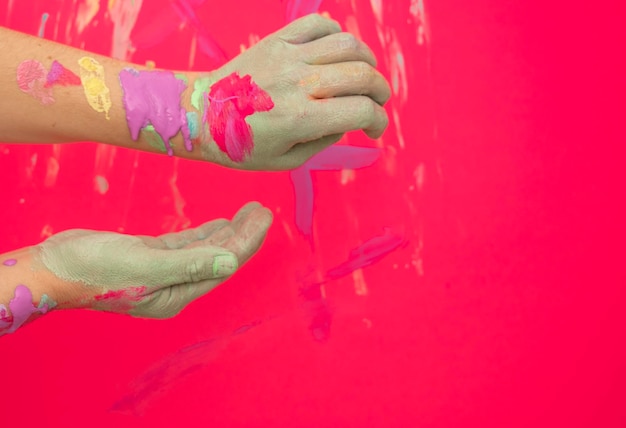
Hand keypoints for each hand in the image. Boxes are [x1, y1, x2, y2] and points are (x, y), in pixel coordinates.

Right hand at [35, 202, 272, 317]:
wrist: (54, 268)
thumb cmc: (96, 271)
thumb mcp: (145, 266)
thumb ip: (189, 263)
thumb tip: (231, 262)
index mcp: (179, 293)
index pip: (223, 265)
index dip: (247, 241)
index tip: (264, 218)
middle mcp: (177, 285)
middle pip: (219, 257)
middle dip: (243, 234)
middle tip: (263, 210)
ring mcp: (164, 271)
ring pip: (205, 249)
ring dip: (228, 231)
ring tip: (250, 212)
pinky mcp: (152, 256)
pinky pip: (187, 245)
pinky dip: (205, 233)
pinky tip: (221, 223)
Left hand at [196, 14, 390, 169]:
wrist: (200, 114)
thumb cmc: (241, 144)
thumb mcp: (285, 161)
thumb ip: (323, 142)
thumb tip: (347, 121)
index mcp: (301, 119)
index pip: (361, 111)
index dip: (379, 121)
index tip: (373, 130)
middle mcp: (299, 83)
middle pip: (362, 75)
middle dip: (381, 91)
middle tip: (376, 103)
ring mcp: (288, 57)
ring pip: (347, 44)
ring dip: (366, 60)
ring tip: (363, 75)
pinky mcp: (277, 40)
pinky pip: (318, 24)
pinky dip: (337, 33)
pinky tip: (336, 52)